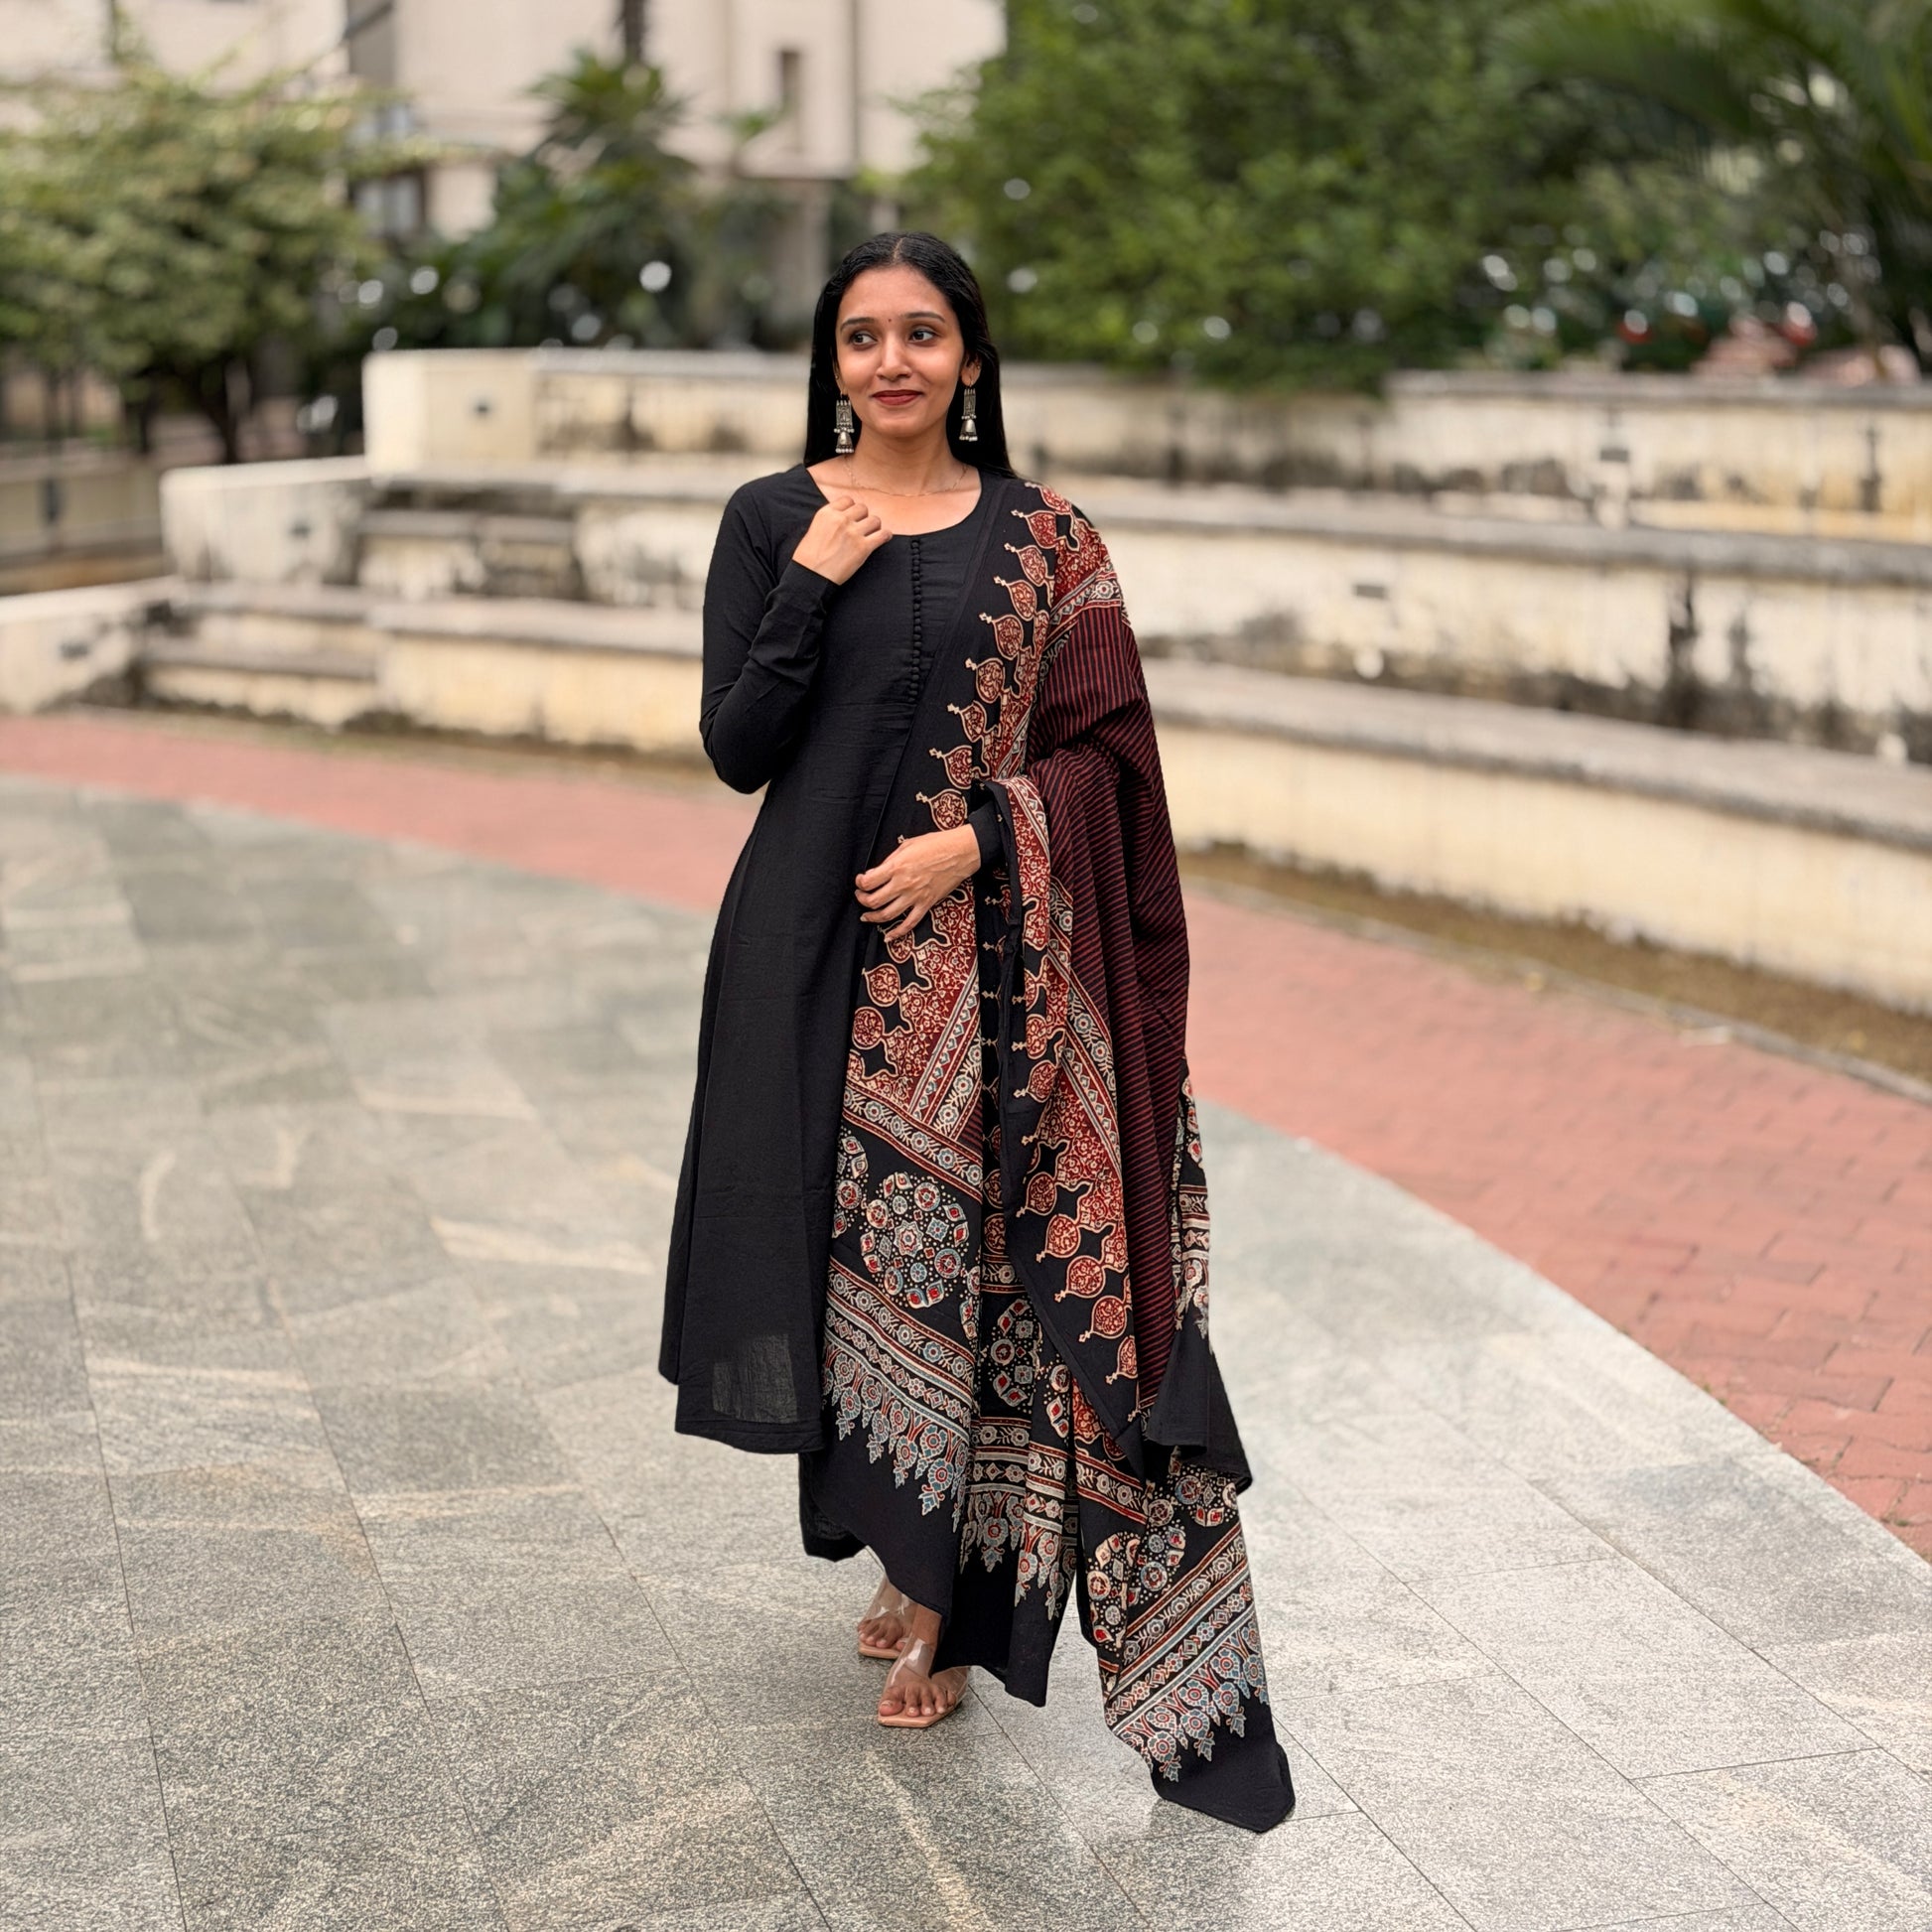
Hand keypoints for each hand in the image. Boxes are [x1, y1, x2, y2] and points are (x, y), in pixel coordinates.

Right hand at [793, 493, 889, 583]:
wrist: (811, 576)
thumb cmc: (808, 558)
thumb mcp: (814, 530)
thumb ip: (829, 521)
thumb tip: (842, 519)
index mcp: (827, 514)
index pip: (847, 500)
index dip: (852, 508)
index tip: (853, 516)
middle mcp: (841, 520)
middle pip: (862, 508)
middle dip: (863, 516)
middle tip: (862, 526)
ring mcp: (853, 533)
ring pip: (874, 520)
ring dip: (874, 526)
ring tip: (872, 533)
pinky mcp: (863, 548)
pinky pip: (882, 535)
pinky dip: (885, 536)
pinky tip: (884, 538)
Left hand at [856, 826, 979, 941]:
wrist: (961, 852)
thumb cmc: (936, 844)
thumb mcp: (908, 845)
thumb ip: (891, 860)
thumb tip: (878, 871)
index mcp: (897, 867)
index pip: (868, 882)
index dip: (860, 883)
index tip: (861, 881)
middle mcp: (903, 884)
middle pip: (874, 901)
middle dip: (862, 900)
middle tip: (861, 896)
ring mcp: (915, 896)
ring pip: (887, 915)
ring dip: (873, 917)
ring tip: (866, 916)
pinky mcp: (926, 904)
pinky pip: (909, 924)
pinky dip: (897, 933)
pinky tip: (888, 936)